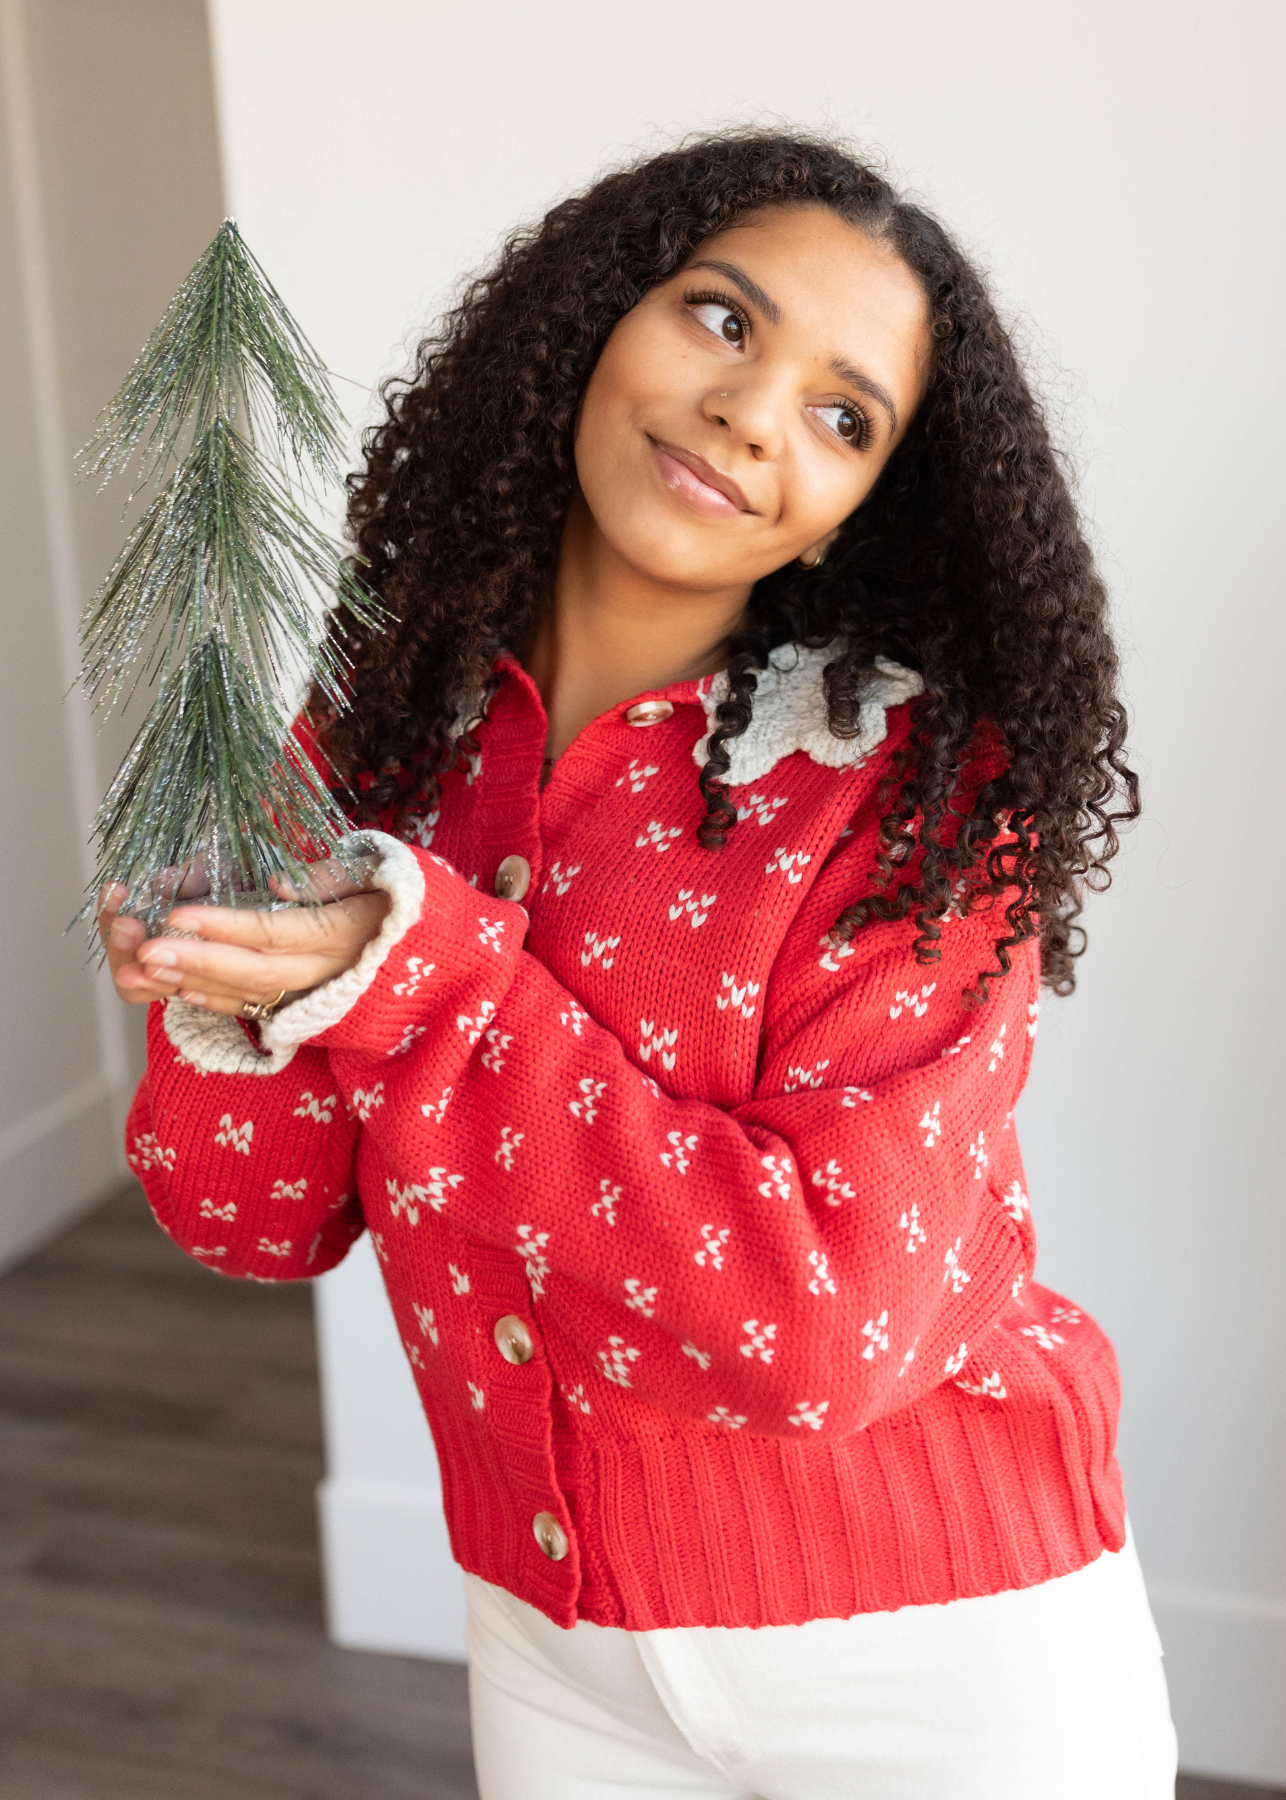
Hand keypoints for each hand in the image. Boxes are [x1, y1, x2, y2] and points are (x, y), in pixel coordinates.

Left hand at [98, 858, 390, 1016]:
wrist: (441, 957)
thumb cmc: (405, 899)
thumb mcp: (382, 875)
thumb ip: (332, 876)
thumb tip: (280, 883)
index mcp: (346, 933)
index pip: (276, 931)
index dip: (226, 925)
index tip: (178, 914)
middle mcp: (328, 972)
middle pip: (254, 972)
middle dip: (197, 962)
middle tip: (145, 950)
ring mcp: (316, 994)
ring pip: (247, 994)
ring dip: (192, 983)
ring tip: (141, 970)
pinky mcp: (306, 1006)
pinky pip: (255, 1007)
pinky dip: (213, 999)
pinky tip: (175, 989)